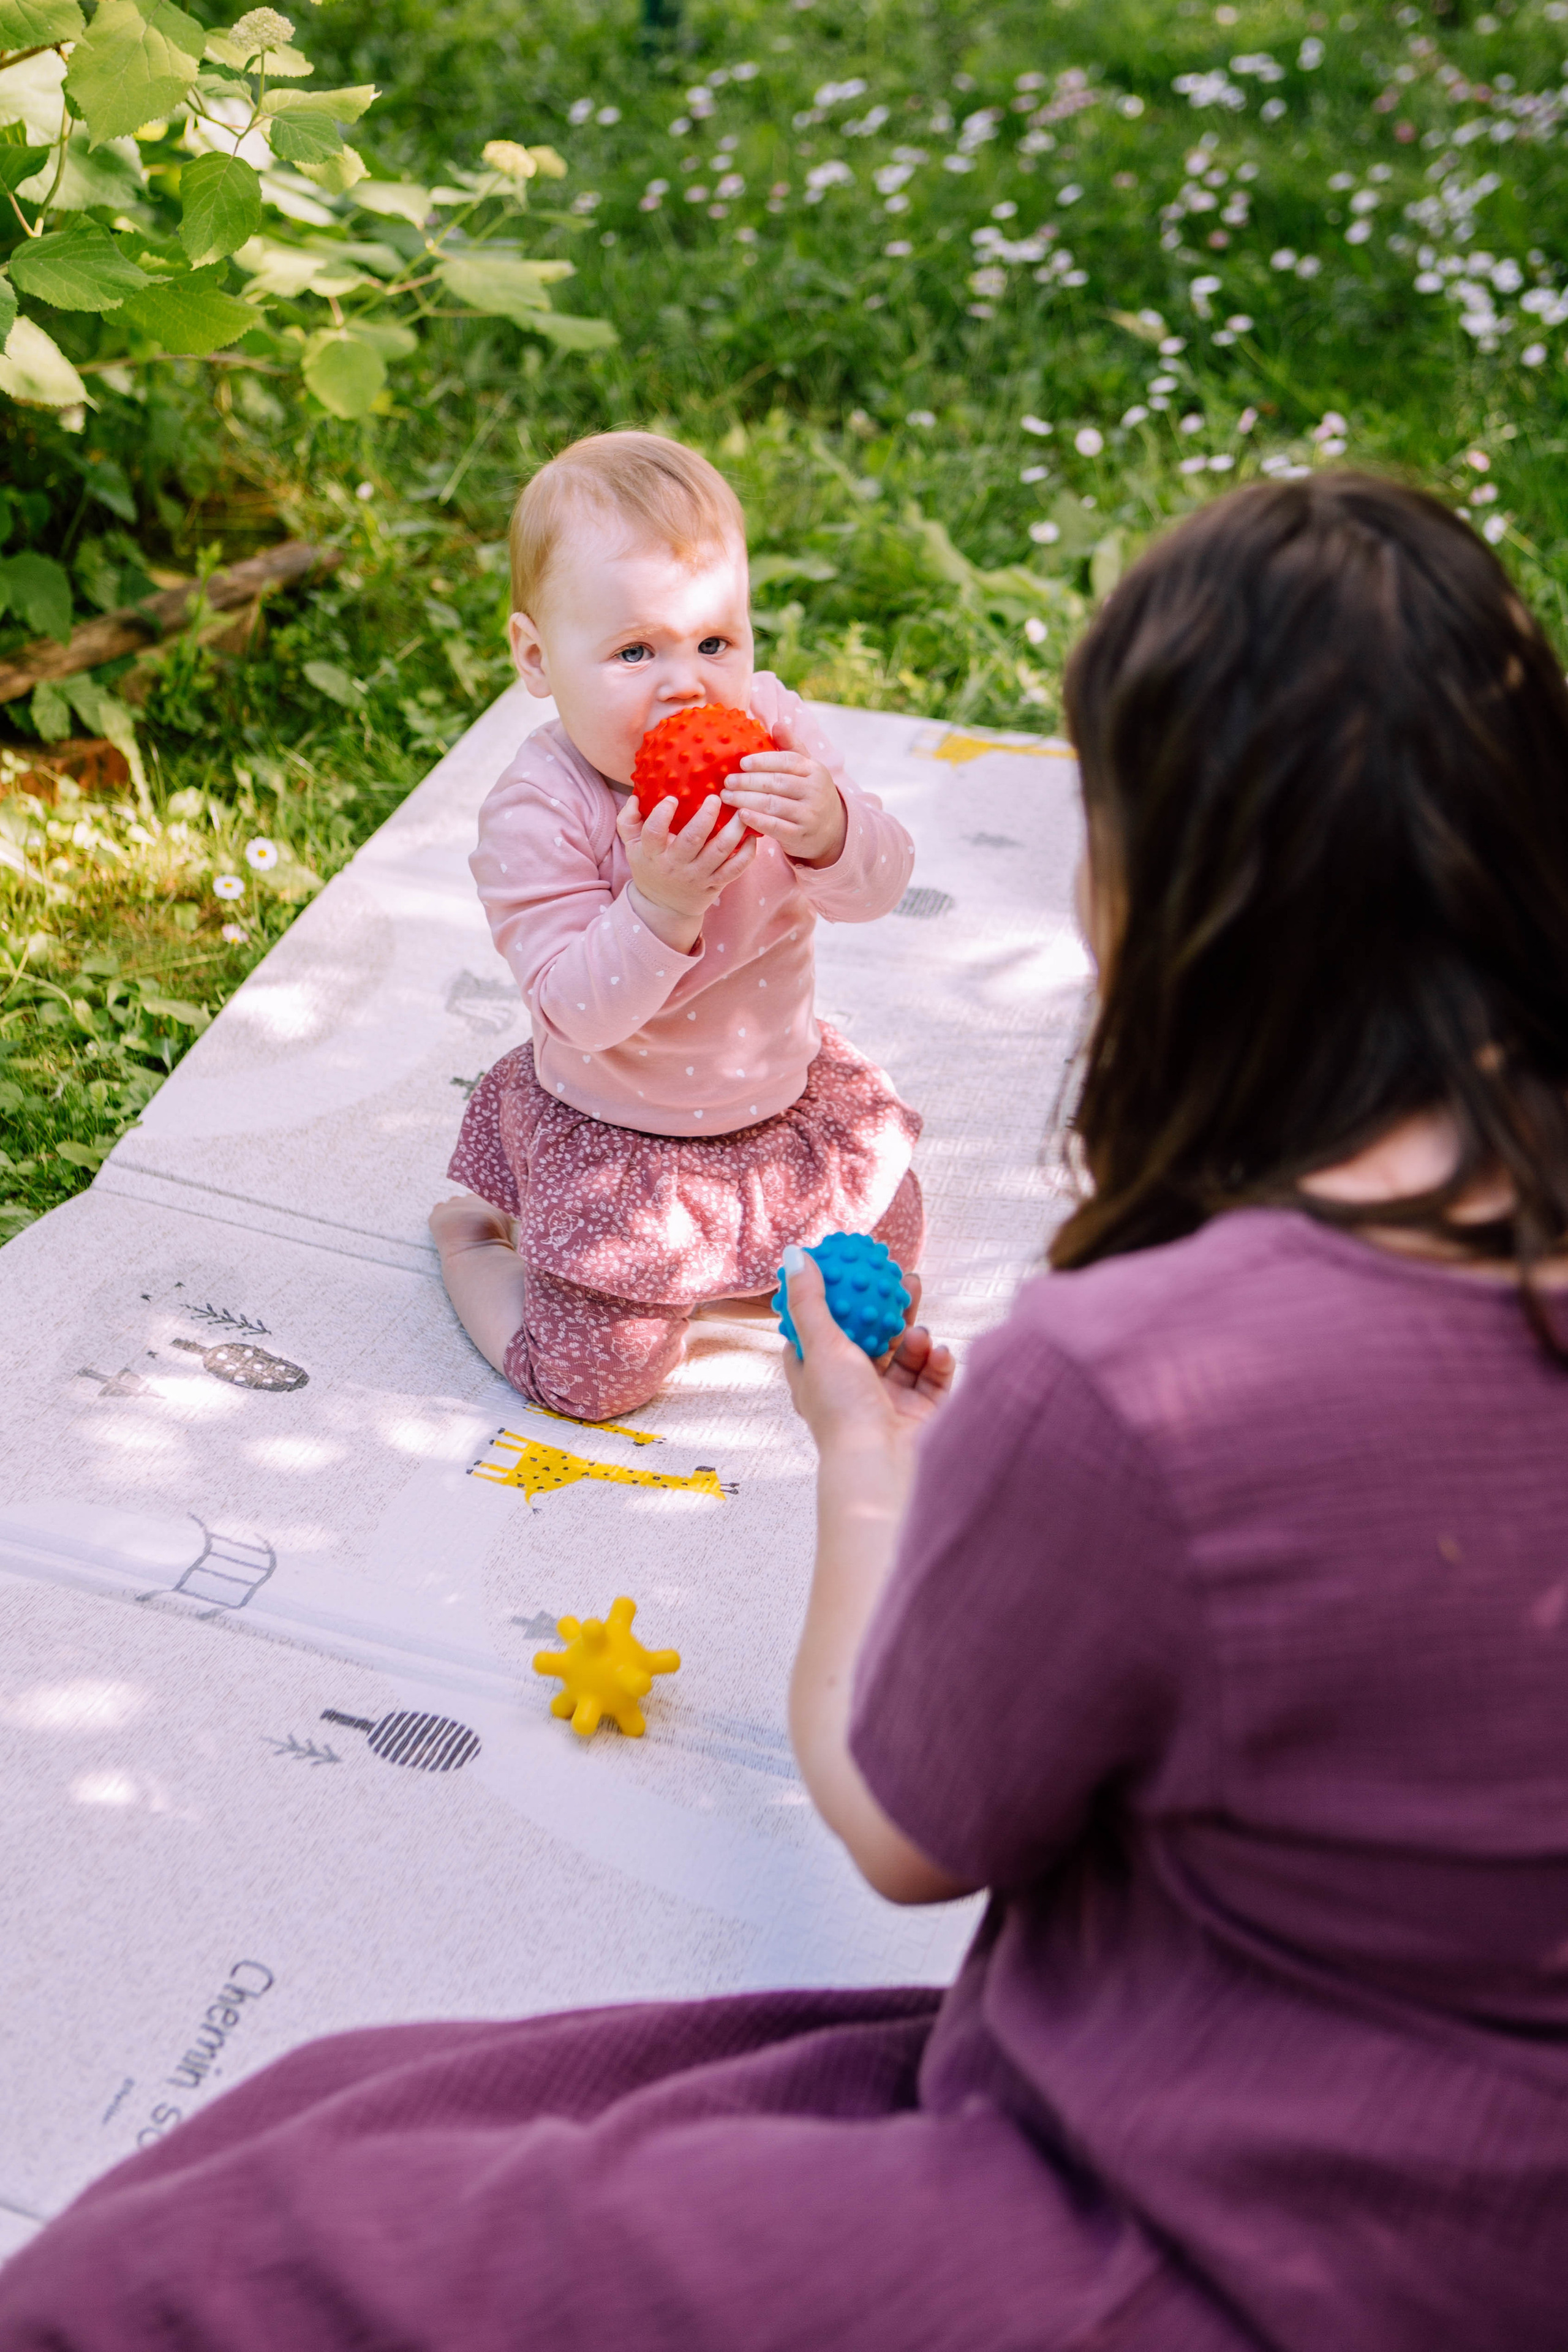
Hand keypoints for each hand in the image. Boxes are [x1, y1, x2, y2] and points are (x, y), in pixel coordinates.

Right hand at [617, 787, 755, 951]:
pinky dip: (747, 854)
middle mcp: (676, 865)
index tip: (672, 799)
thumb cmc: (650, 867)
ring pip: (719, 851)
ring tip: (741, 811)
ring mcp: (698, 876)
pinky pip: (735, 869)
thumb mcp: (632, 847)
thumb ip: (628, 820)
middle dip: (706, 817)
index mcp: (653, 853)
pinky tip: (752, 837)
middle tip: (716, 797)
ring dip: (734, 830)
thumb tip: (635, 796)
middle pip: (692, 839)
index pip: (654, 832)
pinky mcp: (715, 884)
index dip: (662, 814)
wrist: (664, 907)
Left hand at [720, 709, 847, 866]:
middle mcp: (815, 791)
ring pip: (773, 804)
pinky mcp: (801, 835)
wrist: (832, 832)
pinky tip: (741, 815)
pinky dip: (757, 820)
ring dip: (746, 799)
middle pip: (777, 783)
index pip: (788, 761)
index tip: (742, 762)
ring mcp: (809, 815)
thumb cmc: (809, 795)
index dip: (763, 761)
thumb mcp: (807, 770)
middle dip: (748, 781)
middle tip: (727, 781)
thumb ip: (791, 747)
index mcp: (815, 770)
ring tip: (727, 796)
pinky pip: (776, 827)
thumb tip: (777, 724)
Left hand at [780, 1247, 953, 1468]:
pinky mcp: (921, 1414)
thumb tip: (795, 1254)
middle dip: (891, 1307)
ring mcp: (889, 1403)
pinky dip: (936, 1362)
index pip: (822, 1333)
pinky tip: (937, 1352)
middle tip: (907, 1277)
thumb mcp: (820, 1346)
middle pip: (873, 1337)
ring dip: (916, 1336)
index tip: (853, 1270)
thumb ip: (810, 1300)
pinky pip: (933, 1378)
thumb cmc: (843, 1410)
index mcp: (819, 1378)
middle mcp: (852, 1390)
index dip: (836, 1302)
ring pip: (906, 1355)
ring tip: (920, 1328)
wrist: (884, 1466)